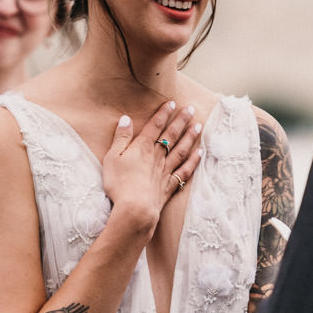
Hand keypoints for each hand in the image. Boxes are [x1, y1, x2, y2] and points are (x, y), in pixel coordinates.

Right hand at [101, 100, 202, 232]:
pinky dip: (193, 161)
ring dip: (190, 137)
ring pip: (181, 150)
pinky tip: (200, 153)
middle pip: (171, 135)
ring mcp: (165, 171)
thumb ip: (121, 138)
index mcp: (142, 148)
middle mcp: (157, 157)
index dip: (163, 114)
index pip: (155, 126)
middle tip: (191, 109)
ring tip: (199, 126)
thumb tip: (126, 119)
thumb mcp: (112, 158)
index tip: (172, 103)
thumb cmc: (119, 184)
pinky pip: (185, 170)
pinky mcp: (170, 186)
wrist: (135, 209)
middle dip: (181, 121)